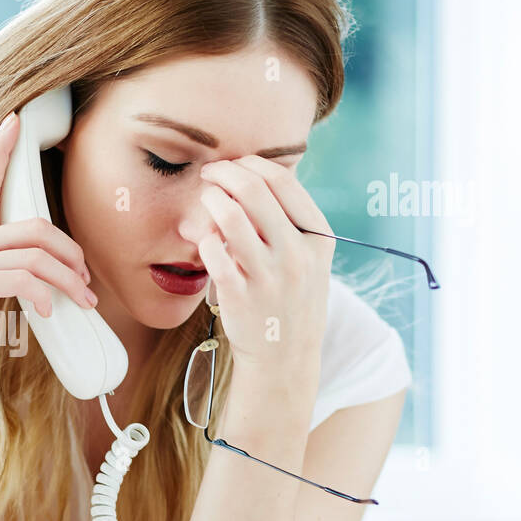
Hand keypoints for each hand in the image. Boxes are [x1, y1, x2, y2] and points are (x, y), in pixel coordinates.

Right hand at [0, 111, 97, 373]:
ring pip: (35, 256)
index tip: (13, 120)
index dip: (0, 149)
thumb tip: (29, 285)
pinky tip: (47, 311)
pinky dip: (42, 295)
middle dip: (70, 250)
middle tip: (85, 276)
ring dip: (68, 280)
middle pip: (36, 227)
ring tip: (83, 299)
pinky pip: (21, 279)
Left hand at [195, 156, 334, 374]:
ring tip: (204, 200)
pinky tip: (203, 239)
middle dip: (224, 172)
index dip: (250, 163)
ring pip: (230, 216)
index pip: (282, 181)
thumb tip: (249, 177)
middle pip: (253, 190)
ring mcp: (269, 276)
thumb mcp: (308, 259)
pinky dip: (203, 237)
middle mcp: (297, 254)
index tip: (233, 164)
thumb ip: (288, 221)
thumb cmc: (290, 299)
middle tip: (209, 174)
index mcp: (318, 238)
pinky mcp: (239, 295)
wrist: (284, 357)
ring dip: (209, 199)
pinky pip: (212, 251)